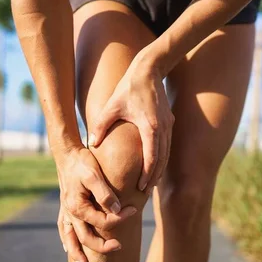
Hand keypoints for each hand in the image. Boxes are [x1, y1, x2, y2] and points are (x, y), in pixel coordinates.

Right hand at [55, 146, 136, 261]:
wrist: (67, 152)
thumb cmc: (82, 161)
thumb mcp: (94, 174)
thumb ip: (104, 194)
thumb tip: (116, 209)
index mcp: (77, 206)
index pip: (103, 221)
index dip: (120, 218)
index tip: (134, 210)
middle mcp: (70, 212)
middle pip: (86, 236)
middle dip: (102, 245)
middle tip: (119, 247)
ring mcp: (66, 210)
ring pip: (69, 237)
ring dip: (76, 252)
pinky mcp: (66, 206)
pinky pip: (63, 228)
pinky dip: (66, 239)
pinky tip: (68, 247)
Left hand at [88, 53, 174, 190]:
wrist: (150, 69)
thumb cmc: (129, 87)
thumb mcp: (112, 106)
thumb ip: (101, 126)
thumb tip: (92, 144)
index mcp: (150, 127)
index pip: (152, 158)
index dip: (147, 175)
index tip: (141, 188)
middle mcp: (163, 129)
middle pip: (162, 160)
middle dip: (154, 177)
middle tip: (145, 192)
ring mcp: (169, 125)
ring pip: (167, 154)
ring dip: (159, 169)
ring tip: (150, 184)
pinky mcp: (169, 122)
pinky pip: (167, 145)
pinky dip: (162, 158)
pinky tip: (154, 165)